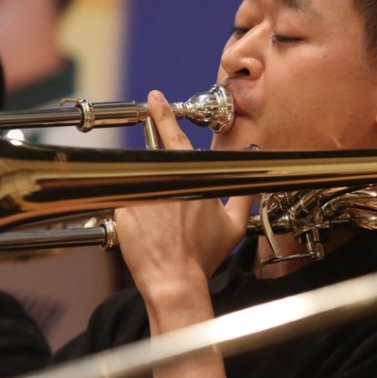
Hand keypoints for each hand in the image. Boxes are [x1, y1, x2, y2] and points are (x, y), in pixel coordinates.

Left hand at [115, 91, 251, 298]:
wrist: (174, 279)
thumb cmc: (204, 255)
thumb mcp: (233, 225)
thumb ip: (244, 197)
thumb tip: (254, 179)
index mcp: (191, 177)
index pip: (174, 136)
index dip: (163, 113)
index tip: (155, 97)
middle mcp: (163, 179)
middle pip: (156, 159)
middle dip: (159, 166)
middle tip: (163, 176)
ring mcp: (140, 192)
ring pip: (143, 185)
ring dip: (151, 201)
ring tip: (163, 230)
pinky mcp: (122, 209)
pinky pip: (128, 206)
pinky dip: (137, 217)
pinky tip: (149, 237)